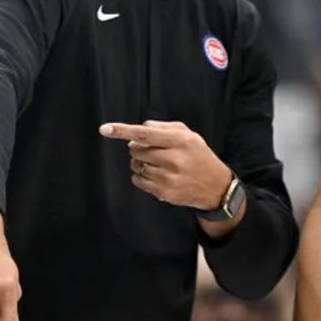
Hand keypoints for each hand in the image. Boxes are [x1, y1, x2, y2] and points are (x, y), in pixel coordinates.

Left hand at [99, 120, 230, 209]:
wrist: (215, 186)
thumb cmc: (199, 156)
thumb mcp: (189, 135)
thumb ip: (164, 127)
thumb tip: (140, 127)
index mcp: (179, 141)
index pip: (144, 134)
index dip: (123, 130)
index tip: (105, 129)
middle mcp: (173, 159)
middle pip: (136, 150)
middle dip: (138, 148)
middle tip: (151, 150)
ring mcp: (168, 177)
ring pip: (136, 166)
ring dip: (140, 163)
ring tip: (155, 163)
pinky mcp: (164, 192)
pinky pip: (138, 181)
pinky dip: (141, 176)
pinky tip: (155, 175)